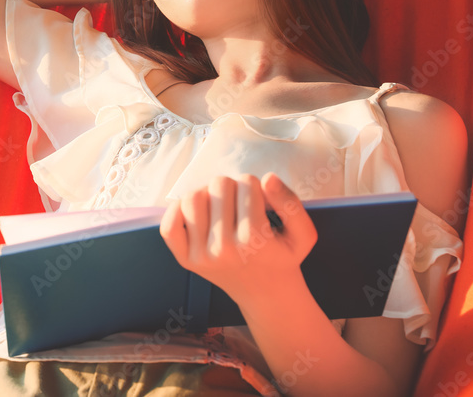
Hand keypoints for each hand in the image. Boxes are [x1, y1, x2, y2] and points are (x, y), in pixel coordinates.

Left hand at [159, 173, 317, 306]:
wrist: (267, 294)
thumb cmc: (284, 257)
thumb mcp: (304, 233)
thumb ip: (291, 202)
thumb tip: (267, 178)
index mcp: (254, 239)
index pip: (247, 183)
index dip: (256, 187)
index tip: (260, 202)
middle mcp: (224, 248)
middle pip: (219, 184)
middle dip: (233, 187)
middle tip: (240, 203)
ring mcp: (201, 255)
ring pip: (193, 197)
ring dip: (208, 195)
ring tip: (221, 206)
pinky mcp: (185, 260)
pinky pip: (168, 224)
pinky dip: (178, 211)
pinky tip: (198, 213)